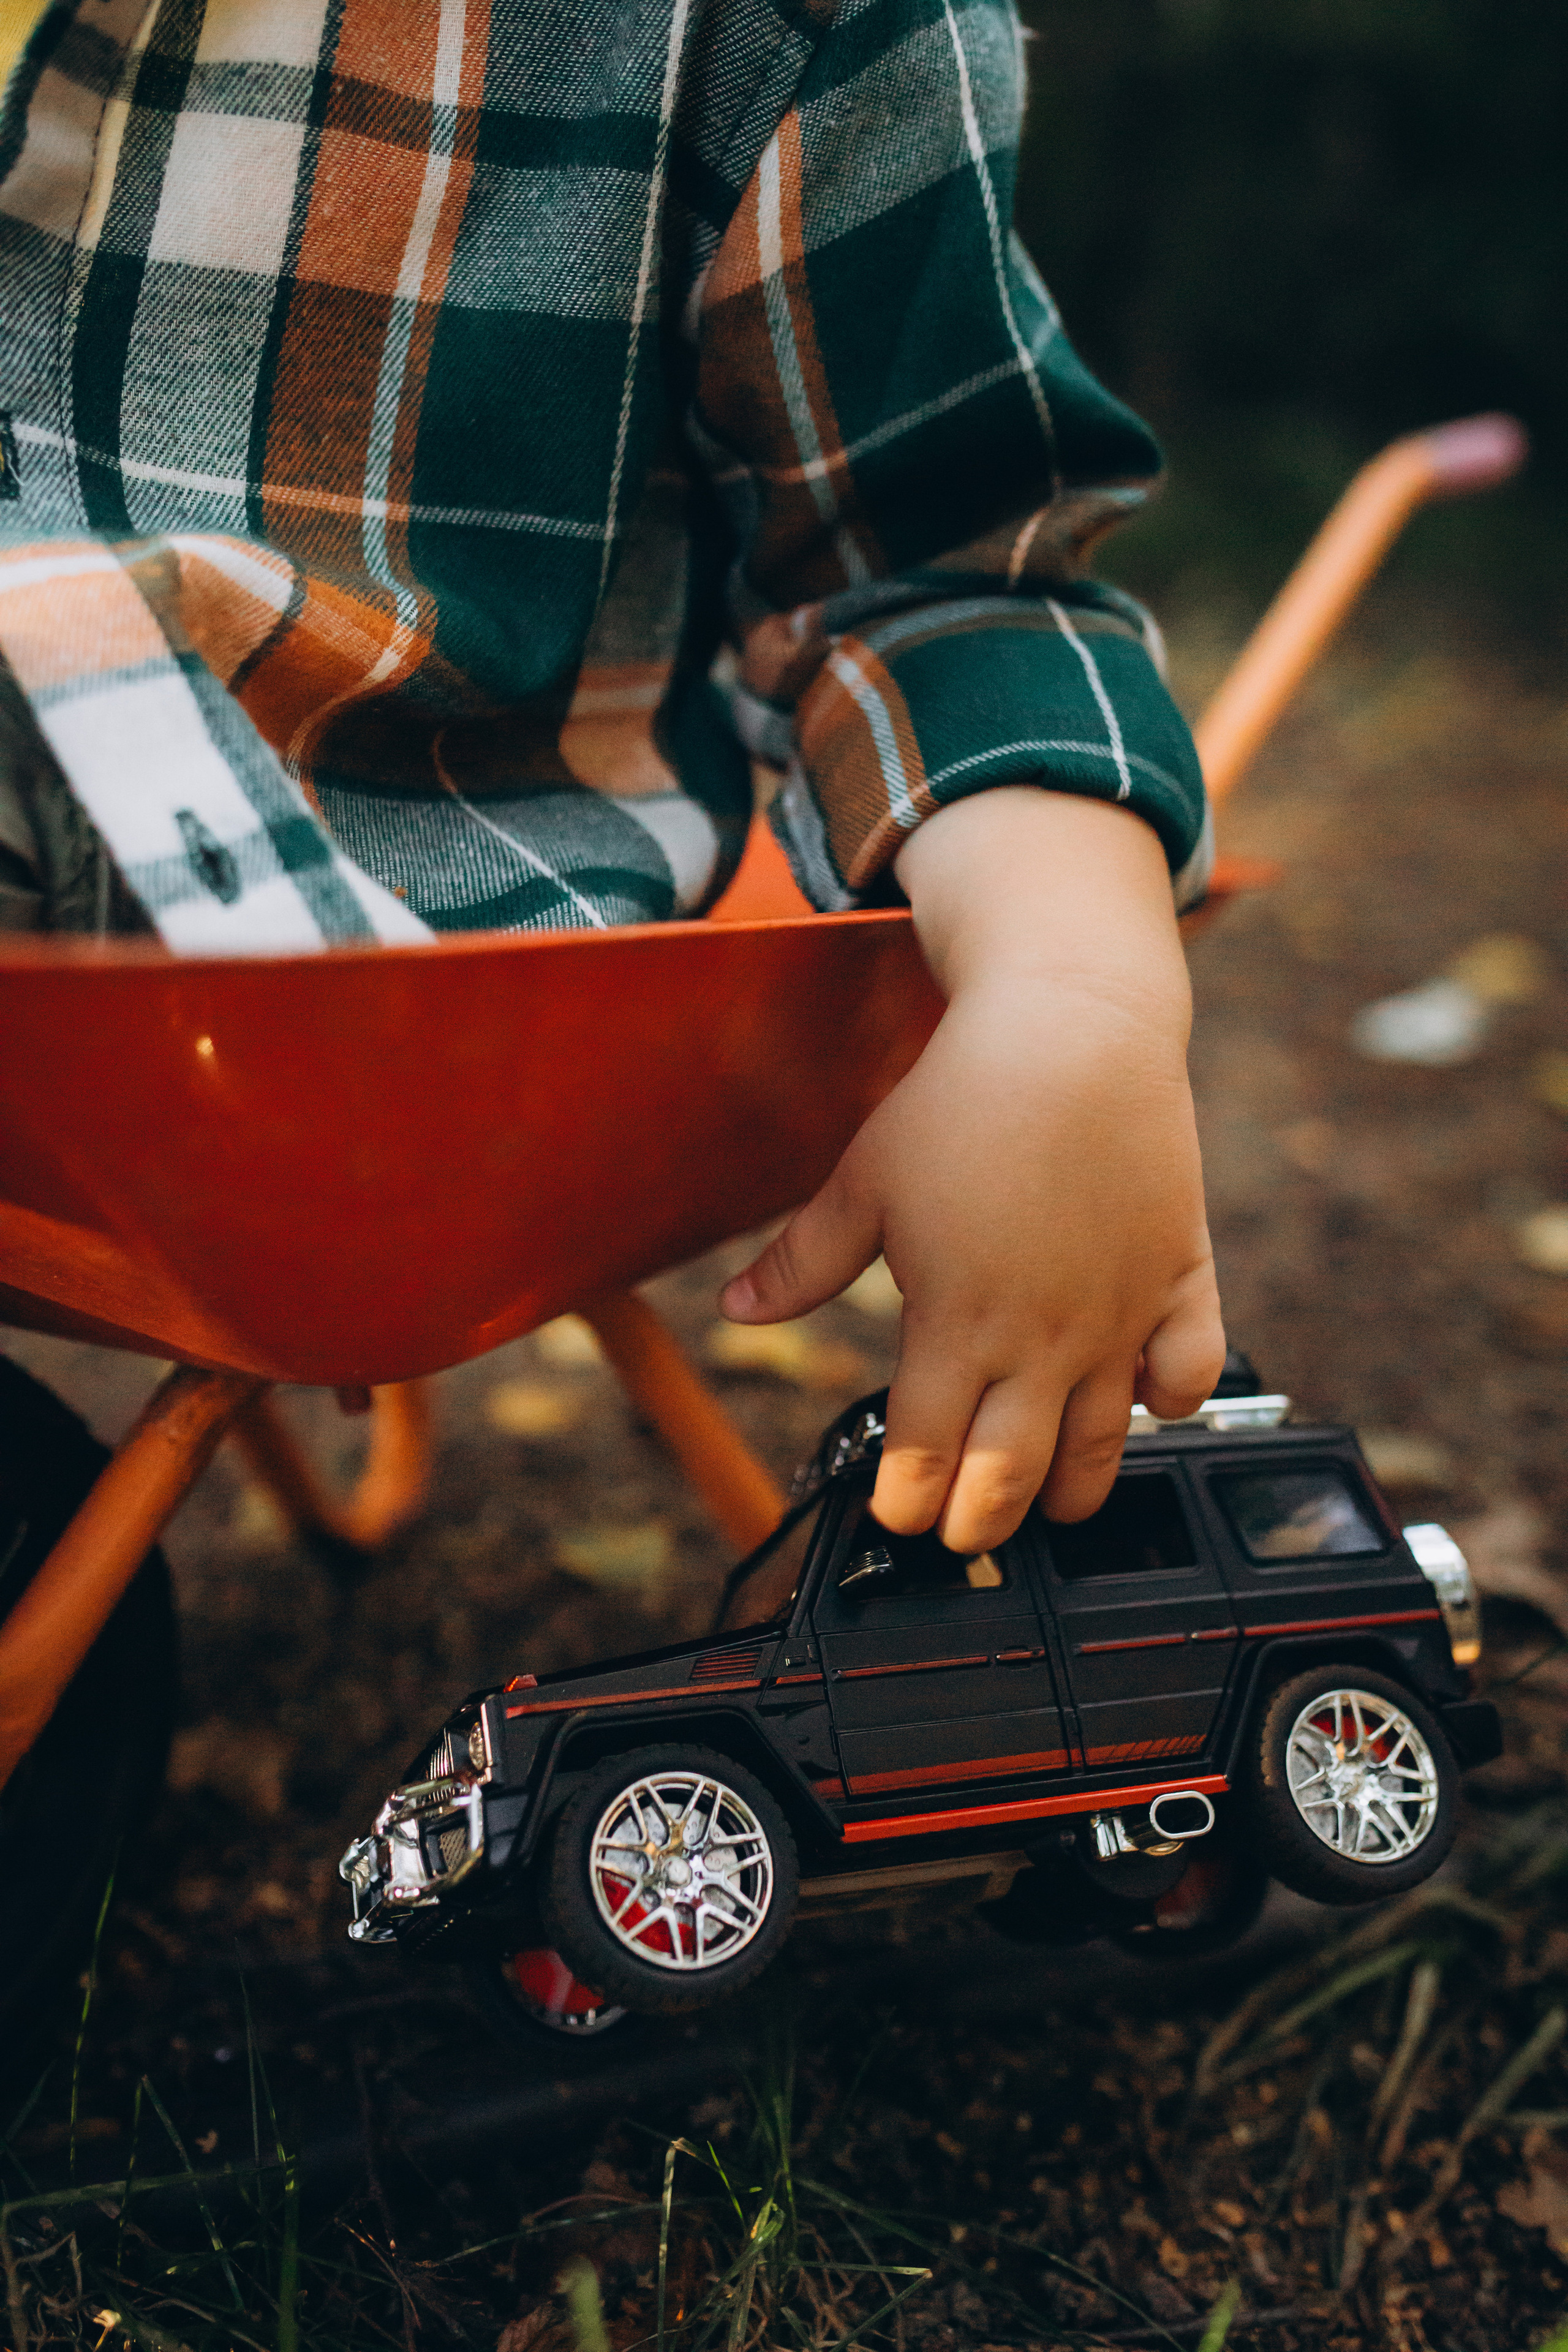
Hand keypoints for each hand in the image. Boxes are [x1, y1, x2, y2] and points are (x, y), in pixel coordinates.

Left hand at [719, 788, 1225, 1552]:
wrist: (1074, 1028)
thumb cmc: (964, 1099)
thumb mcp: (864, 1180)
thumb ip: (804, 1260)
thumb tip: (738, 1310)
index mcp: (954, 1320)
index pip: (926, 1453)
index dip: (908, 1502)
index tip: (899, 1515)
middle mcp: (1040, 1334)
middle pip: (1012, 1474)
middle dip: (982, 1522)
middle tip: (966, 1532)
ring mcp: (1118, 1314)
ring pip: (1104, 1444)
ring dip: (1073, 1491)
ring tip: (1051, 1504)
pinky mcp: (1179, 1278)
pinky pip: (1188, 1373)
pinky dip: (1167, 1402)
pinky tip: (1141, 1403)